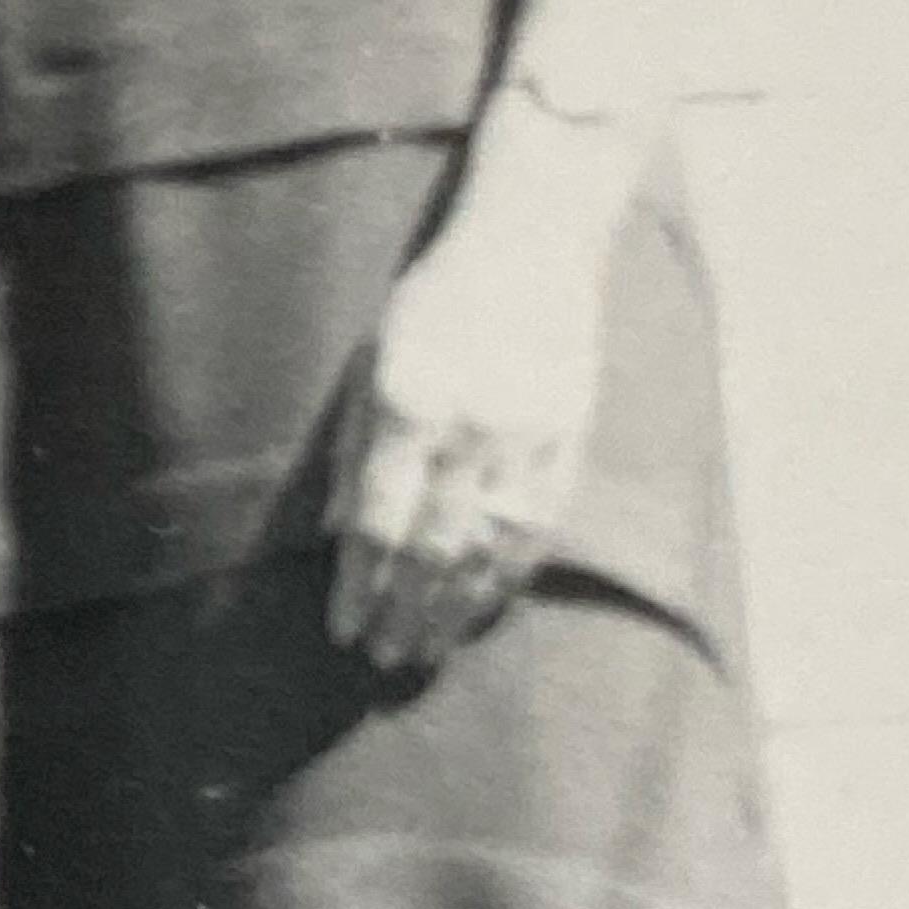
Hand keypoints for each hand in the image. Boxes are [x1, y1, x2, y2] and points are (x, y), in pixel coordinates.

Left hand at [326, 167, 614, 683]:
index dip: (359, 586)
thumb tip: (339, 534)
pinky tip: (482, 609)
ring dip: (455, 611)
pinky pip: (537, 531)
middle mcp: (469, 432)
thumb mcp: (370, 362)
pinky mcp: (568, 444)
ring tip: (426, 650)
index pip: (380, 523)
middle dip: (404, 612)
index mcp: (409, 407)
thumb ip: (354, 450)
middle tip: (382, 660)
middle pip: (433, 550)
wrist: (530, 248)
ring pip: (489, 551)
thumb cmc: (432, 303)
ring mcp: (526, 441)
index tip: (342, 630)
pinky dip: (507, 578)